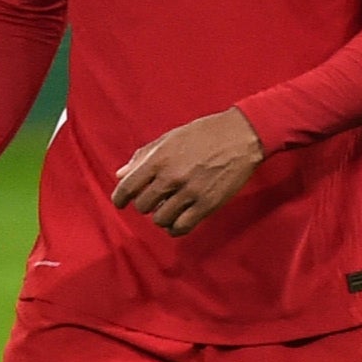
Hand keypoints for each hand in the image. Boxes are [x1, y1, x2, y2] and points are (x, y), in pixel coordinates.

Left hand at [110, 109, 264, 236]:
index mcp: (159, 158)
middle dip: (145, 205)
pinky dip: (175, 228)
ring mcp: (189, 192)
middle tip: (154, 199)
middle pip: (143, 206)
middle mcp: (171, 177)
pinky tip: (177, 222)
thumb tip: (120, 174)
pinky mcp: (207, 204)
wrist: (241, 136)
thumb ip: (143, 156)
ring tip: (168, 208)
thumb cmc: (204, 133)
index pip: (128, 187)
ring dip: (161, 216)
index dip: (120, 198)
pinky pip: (182, 227)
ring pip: (161, 220)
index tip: (121, 203)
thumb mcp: (170, 138)